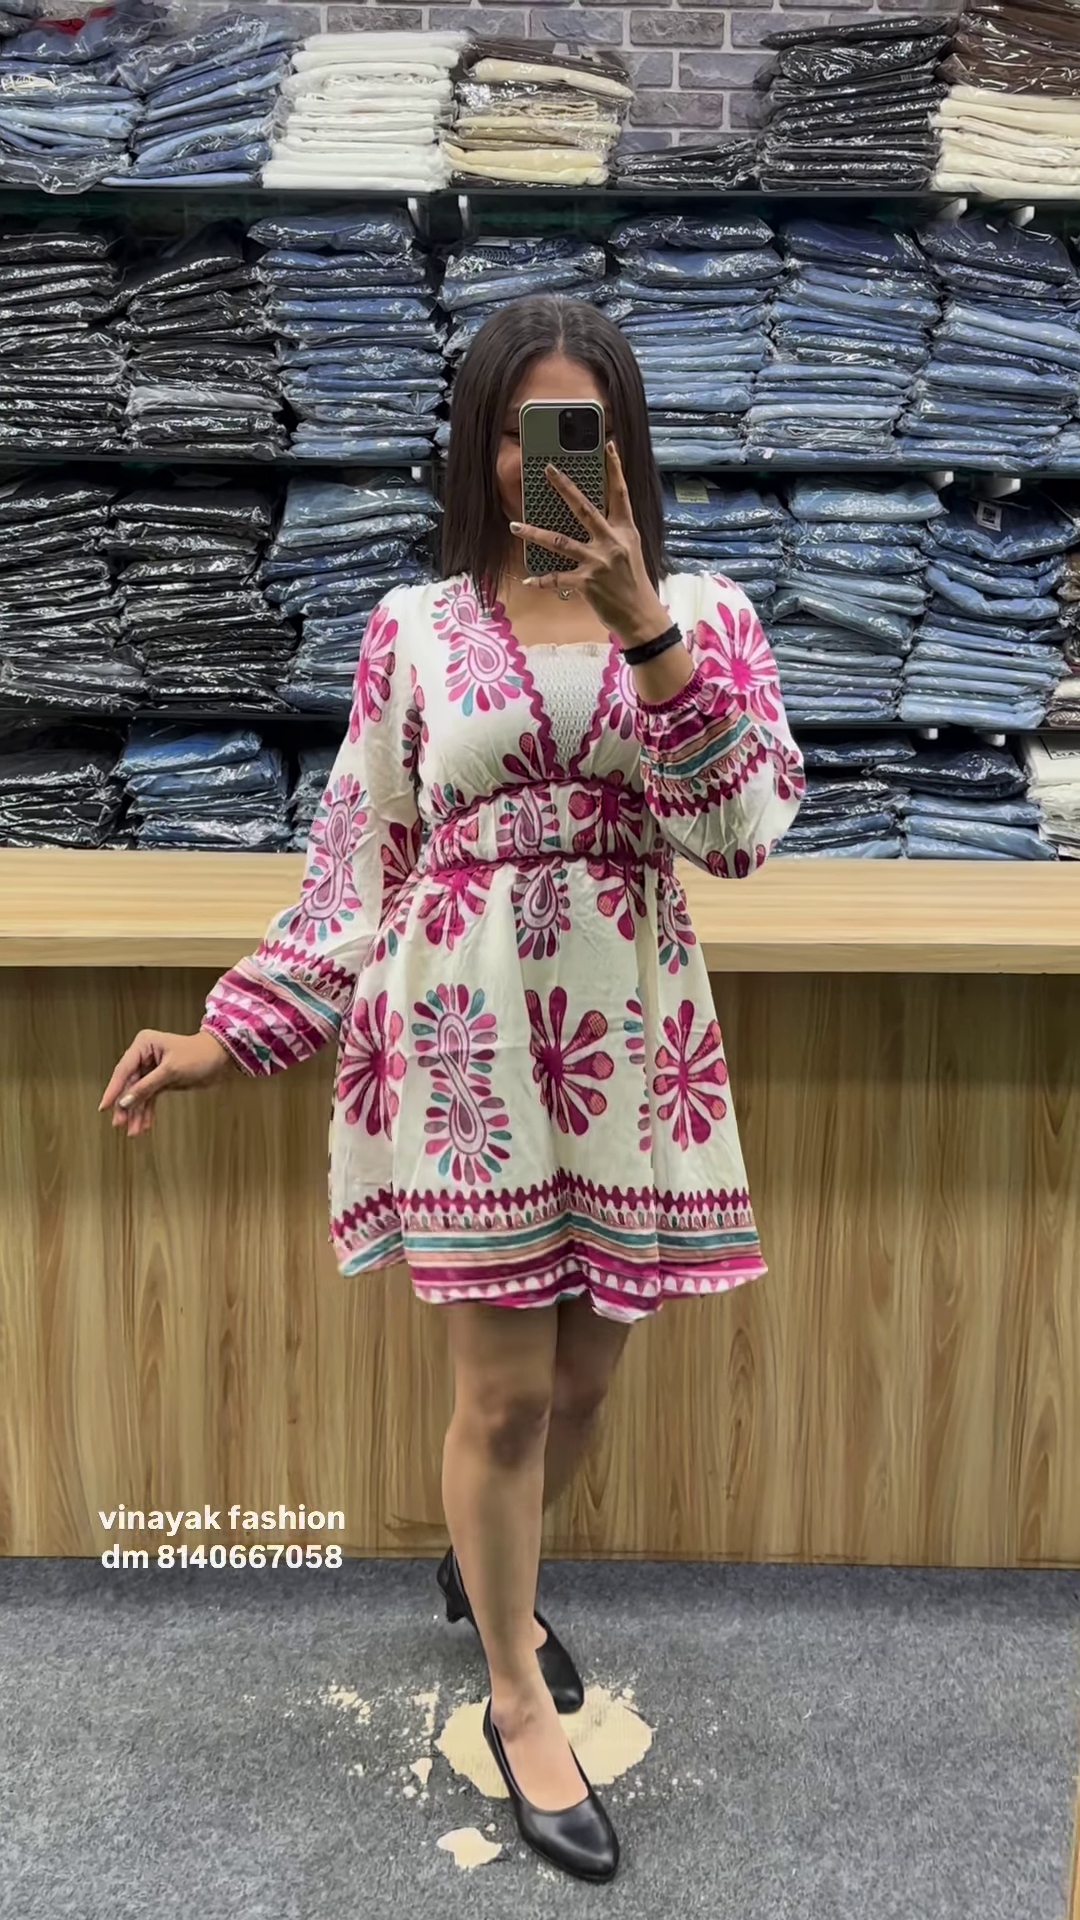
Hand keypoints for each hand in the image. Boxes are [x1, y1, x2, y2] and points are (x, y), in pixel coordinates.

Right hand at [98, 1029, 235, 1137]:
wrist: (221, 1058)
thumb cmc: (199, 1055)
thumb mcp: (171, 1071)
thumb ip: (146, 1087)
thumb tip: (124, 1102)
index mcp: (143, 1044)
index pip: (123, 1070)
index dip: (113, 1090)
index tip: (104, 1107)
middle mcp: (144, 1055)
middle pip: (128, 1084)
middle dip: (126, 1105)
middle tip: (120, 1124)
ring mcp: (151, 1069)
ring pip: (138, 1094)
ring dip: (136, 1113)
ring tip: (134, 1132)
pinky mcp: (160, 1080)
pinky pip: (149, 1097)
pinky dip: (147, 1111)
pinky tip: (143, 1125)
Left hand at [509, 440, 670, 648]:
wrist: (641, 615)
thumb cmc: (634, 582)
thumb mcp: (630, 551)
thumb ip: (614, 532)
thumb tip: (597, 516)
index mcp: (625, 531)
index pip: (620, 494)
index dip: (615, 469)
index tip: (608, 445)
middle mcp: (611, 542)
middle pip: (584, 508)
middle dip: (564, 487)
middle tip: (548, 470)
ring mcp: (598, 562)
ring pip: (560, 542)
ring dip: (534, 533)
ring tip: (514, 525)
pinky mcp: (587, 582)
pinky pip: (557, 579)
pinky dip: (541, 580)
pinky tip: (528, 580)